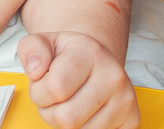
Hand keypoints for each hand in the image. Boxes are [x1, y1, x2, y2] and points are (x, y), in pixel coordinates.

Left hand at [19, 32, 140, 128]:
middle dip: (51, 112)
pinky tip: (85, 113)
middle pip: (66, 118)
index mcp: (91, 53)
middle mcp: (113, 76)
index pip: (56, 88)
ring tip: (71, 103)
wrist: (97, 61)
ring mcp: (125, 101)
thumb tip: (36, 70)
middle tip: (56, 97)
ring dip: (65, 124)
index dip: (40, 92)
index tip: (44, 83)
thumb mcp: (45, 43)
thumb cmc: (69, 56)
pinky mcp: (132, 121)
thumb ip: (31, 50)